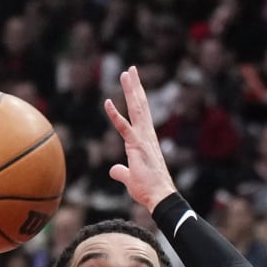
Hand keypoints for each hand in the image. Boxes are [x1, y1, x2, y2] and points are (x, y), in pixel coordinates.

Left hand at [104, 66, 178, 211]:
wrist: (160, 196)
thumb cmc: (149, 189)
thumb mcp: (131, 178)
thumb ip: (122, 172)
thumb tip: (114, 170)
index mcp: (146, 139)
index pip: (141, 114)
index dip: (137, 98)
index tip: (134, 83)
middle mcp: (146, 135)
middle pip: (140, 106)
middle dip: (135, 87)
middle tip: (131, 70)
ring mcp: (142, 139)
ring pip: (136, 109)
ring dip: (131, 90)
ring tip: (127, 73)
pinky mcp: (136, 146)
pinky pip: (124, 127)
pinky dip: (115, 115)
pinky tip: (107, 102)